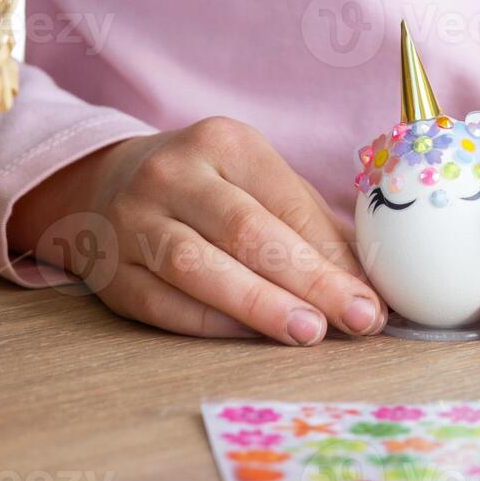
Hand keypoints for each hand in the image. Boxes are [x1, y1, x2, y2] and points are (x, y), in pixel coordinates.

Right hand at [9, 117, 386, 344]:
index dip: (333, 256)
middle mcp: (175, 175)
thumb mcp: (261, 182)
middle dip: (309, 281)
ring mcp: (134, 220)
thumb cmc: (211, 188)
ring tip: (308, 332)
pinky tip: (251, 337)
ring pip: (199, 268)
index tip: (371, 299)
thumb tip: (371, 283)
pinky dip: (211, 323)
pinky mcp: (110, 269)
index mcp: (226, 143)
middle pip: (248, 233)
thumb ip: (313, 227)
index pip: (288, 204)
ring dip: (259, 306)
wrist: (108, 181)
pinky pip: (162, 303)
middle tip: (355, 320)